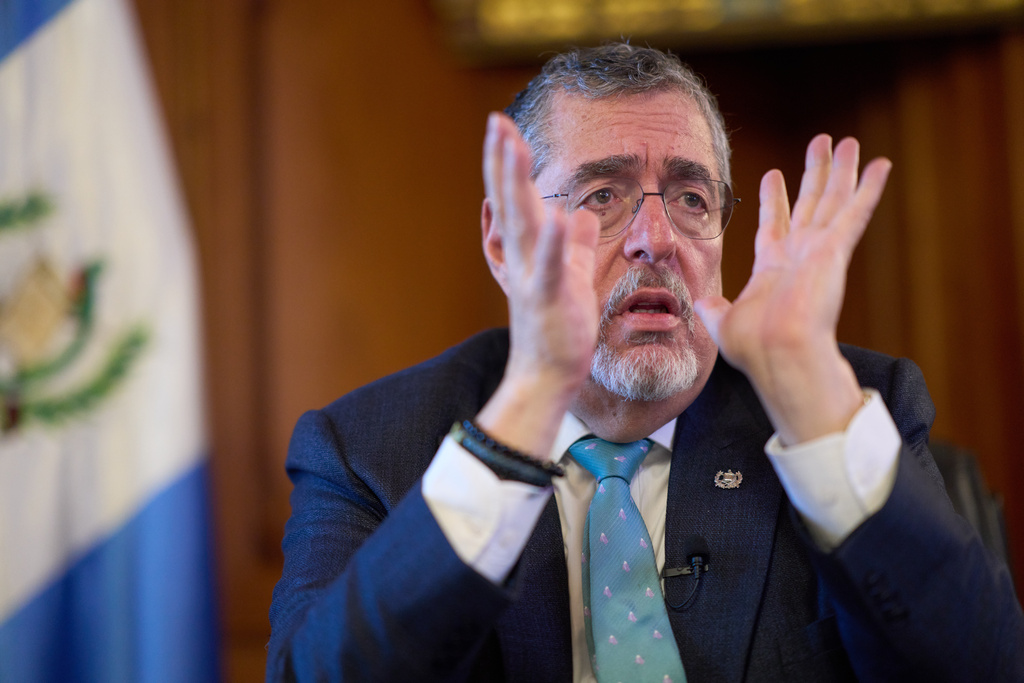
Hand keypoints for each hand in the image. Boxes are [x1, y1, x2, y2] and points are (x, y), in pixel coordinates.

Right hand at [475, 113, 599, 454]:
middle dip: (503, 160)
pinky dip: (549, 243)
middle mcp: (521, 260)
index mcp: (528, 252)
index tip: (503, 127)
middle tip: (495, 122)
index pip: (514, 200)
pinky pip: (548, 268)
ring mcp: (531, 278)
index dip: (508, 163)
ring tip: (512, 148)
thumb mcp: (572, 277)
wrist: (547, 376)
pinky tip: (552, 216)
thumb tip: (579, 215)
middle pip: (509, 201)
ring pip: (521, 224)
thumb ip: (573, 245)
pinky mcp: (549, 301)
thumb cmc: (558, 329)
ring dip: (515, 184)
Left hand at [695, 135, 891, 444]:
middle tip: (822, 143)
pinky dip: (869, 188)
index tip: (772, 173)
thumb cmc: (753, 347)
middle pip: (810, 204)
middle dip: (815, 173)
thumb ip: (713, 308)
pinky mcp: (835, 250)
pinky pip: (855, 212)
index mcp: (772, 269)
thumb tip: (699, 303)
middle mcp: (798, 255)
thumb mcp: (722, 322)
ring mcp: (819, 251)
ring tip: (848, 141)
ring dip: (842, 170)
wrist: (778, 353)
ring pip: (833, 200)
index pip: (774, 224)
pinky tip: (881, 164)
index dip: (774, 198)